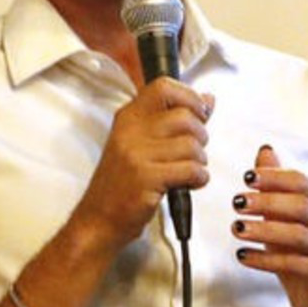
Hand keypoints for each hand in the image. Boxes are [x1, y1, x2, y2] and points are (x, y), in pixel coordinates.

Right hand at [77, 76, 212, 244]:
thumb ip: (175, 121)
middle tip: (193, 152)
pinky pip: (191, 169)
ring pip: (191, 145)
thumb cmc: (122, 185)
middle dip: (200, 136)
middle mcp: (130, 130)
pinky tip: (188, 184)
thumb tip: (209, 100)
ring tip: (188, 172)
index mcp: (128, 117)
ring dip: (199, 161)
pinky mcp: (146, 178)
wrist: (98, 220)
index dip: (190, 98)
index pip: (164, 87)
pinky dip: (199, 178)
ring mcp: (136, 154)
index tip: (198, 115)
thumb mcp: (142, 145)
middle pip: (184, 117)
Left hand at [232, 145, 307, 306]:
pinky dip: (265, 259)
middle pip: (300, 206)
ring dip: (264, 230)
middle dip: (266, 202)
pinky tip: (243, 256)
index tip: (247, 178)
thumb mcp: (285, 220)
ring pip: (298, 235)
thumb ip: (276, 189)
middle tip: (237, 203)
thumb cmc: (300, 256)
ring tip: (236, 229)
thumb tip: (265, 151)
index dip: (275, 178)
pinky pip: (294, 264)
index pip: (301, 183)